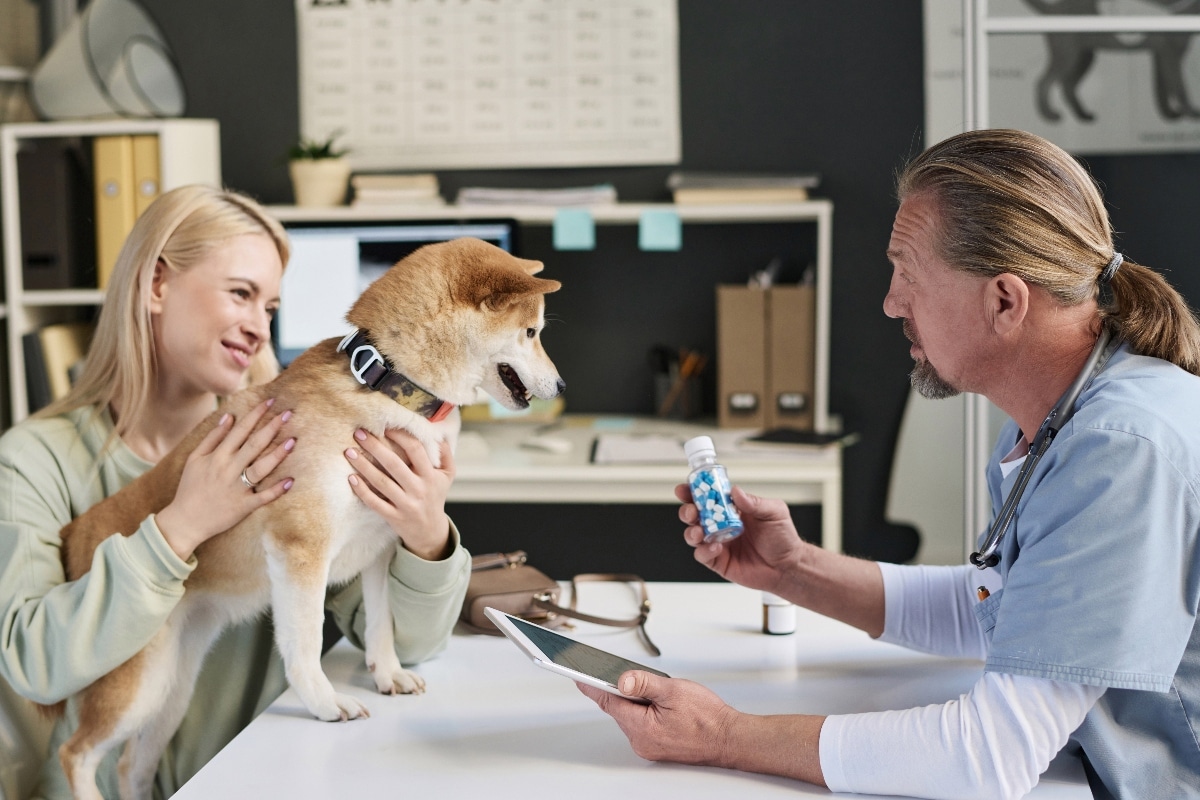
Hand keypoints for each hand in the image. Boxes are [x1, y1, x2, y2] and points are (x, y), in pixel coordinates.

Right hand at [157, 398, 295, 559]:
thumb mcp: (195, 459)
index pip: (240, 430)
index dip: (256, 414)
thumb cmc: (190, 487)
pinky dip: (277, 490)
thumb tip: (229, 416)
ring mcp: (237, 488)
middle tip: (289, 413)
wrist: (184, 521)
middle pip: (254, 445)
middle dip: (272, 428)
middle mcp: (228, 470)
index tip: (270, 401)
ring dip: (278, 454)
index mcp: (217, 456)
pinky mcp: (243, 506)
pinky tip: (291, 480)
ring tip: (293, 441)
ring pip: (261, 468)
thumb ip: (213, 438)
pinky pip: (263, 497)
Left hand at [344, 428, 453, 560]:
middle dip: (375, 447)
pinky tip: (351, 478)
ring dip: (363, 466)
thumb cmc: (435, 496)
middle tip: (359, 433)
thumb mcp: (447, 476)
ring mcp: (406, 504)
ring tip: (349, 452)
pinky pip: (375, 503)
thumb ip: (445, 454)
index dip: (400, 436)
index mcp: (431, 476)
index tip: (385, 427)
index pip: (415, 450)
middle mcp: (419, 489)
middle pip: (394, 464)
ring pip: (381, 483)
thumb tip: (437, 432)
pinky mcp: (394, 517)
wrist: (430, 531)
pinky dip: (362, 491)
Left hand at [579, 671, 826, 785]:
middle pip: (618, 709)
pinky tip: (652, 700)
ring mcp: (649, 745)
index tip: (575, 673)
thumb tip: (621, 679)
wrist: (731, 739)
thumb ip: (644, 683)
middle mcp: (641, 741)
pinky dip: (642, 710)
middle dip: (615, 689)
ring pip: (630, 716)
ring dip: (631, 700)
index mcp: (641, 727)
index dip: (590, 684)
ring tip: (642, 684)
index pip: (607, 701)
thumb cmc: (708, 718)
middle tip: (608, 670)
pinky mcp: (658, 746)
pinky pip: (641, 724)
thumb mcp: (674, 691)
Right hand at [676, 484, 806, 592]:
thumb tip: (735, 491)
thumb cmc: (783, 538)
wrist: (788, 567)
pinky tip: (716, 547)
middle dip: (687, 511)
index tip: (685, 489)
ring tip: (699, 531)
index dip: (693, 492)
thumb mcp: (774, 512)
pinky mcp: (718, 561)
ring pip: (692, 535)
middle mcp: (721, 525)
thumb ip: (754, 502)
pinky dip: (704, 550)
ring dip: (690, 531)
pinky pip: (702, 555)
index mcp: (732, 510)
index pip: (708, 497)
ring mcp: (718, 543)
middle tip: (692, 511)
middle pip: (694, 515)